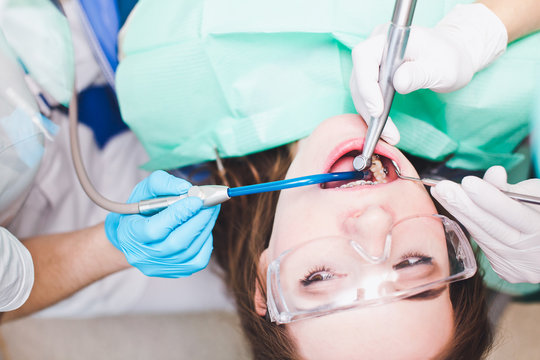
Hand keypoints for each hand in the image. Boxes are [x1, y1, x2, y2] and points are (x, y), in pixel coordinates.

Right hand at [105, 171, 219, 277]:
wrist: (135, 235)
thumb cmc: (140, 210)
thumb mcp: (145, 190)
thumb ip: (162, 184)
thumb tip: (185, 188)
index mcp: (130, 234)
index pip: (154, 230)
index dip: (178, 214)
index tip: (196, 199)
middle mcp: (143, 255)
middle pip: (176, 243)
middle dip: (198, 220)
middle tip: (210, 203)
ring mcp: (160, 267)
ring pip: (190, 251)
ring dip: (205, 227)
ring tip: (210, 210)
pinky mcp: (175, 271)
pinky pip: (198, 260)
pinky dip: (206, 242)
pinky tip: (204, 227)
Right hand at [350, 3, 506, 144]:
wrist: (451, 56)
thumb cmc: (449, 58)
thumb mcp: (442, 67)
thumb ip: (420, 73)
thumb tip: (398, 83)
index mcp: (392, 37)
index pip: (364, 56)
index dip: (366, 84)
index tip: (378, 110)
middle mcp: (377, 46)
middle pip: (359, 76)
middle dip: (368, 106)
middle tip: (386, 131)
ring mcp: (374, 61)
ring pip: (359, 89)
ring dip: (369, 114)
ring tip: (389, 135)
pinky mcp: (374, 75)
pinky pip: (366, 94)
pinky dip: (372, 112)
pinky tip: (384, 128)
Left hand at [431, 166, 539, 283]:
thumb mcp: (536, 196)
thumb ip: (513, 189)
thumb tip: (493, 173)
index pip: (513, 213)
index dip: (489, 198)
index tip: (467, 182)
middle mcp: (531, 252)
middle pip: (491, 228)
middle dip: (463, 206)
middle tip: (441, 188)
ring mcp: (517, 265)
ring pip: (482, 237)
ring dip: (459, 214)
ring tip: (441, 193)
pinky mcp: (506, 271)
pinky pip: (483, 245)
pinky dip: (470, 226)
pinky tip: (456, 210)